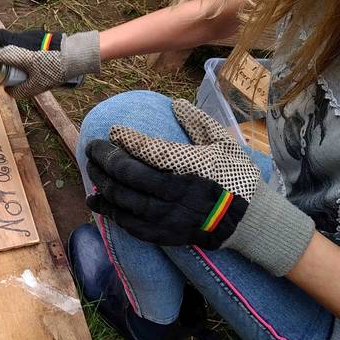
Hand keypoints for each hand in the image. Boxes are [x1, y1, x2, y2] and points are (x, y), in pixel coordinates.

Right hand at [0, 29, 99, 97]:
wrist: (73, 54)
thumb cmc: (54, 70)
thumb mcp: (36, 86)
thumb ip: (20, 91)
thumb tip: (9, 91)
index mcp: (13, 53)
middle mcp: (16, 41)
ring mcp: (25, 35)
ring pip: (6, 37)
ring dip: (0, 46)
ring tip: (2, 59)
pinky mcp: (34, 34)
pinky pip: (16, 38)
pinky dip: (11, 45)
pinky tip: (18, 56)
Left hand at [85, 99, 314, 276]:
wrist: (248, 221)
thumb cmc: (235, 176)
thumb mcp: (223, 144)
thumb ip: (198, 123)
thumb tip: (176, 104)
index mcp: (190, 166)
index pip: (149, 151)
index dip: (126, 139)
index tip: (112, 131)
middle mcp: (175, 192)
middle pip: (128, 175)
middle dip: (105, 159)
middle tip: (92, 148)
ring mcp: (167, 217)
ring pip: (124, 200)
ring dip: (102, 183)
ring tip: (92, 170)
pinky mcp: (163, 235)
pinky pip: (129, 224)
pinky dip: (110, 211)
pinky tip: (97, 201)